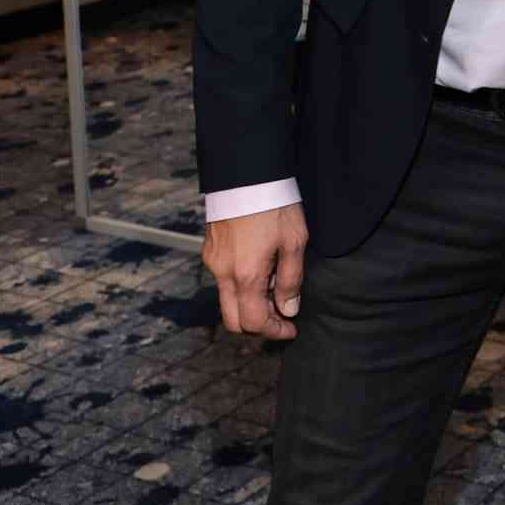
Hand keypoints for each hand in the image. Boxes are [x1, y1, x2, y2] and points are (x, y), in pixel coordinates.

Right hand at [203, 203, 308, 339]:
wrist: (247, 173)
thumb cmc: (275, 205)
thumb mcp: (294, 242)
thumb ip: (290, 280)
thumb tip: (288, 310)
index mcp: (246, 275)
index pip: (254, 322)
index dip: (275, 331)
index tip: (291, 328)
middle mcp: (223, 273)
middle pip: (233, 320)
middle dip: (257, 325)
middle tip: (281, 316)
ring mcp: (213, 261)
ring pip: (227, 300)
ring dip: (248, 304)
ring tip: (274, 287)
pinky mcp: (210, 249)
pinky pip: (223, 279)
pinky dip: (240, 286)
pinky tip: (260, 269)